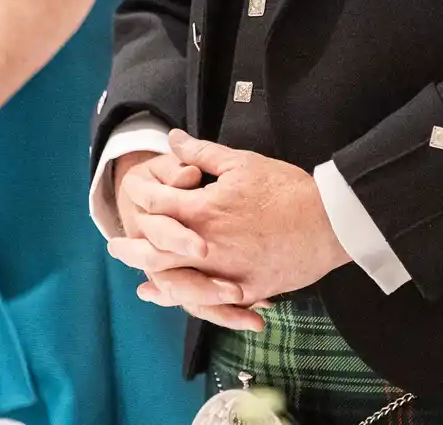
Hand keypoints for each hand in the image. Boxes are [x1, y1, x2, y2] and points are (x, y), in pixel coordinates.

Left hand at [113, 131, 348, 312]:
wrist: (328, 221)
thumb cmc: (286, 188)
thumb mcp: (242, 162)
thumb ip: (201, 153)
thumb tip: (171, 139)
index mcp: (203, 211)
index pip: (157, 205)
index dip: (140, 196)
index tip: (131, 193)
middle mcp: (206, 246)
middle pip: (154, 250)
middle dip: (131, 248)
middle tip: (115, 246)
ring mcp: (223, 272)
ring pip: (175, 282)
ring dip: (153, 279)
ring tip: (141, 281)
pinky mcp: (243, 291)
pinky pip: (207, 302)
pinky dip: (188, 301)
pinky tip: (182, 301)